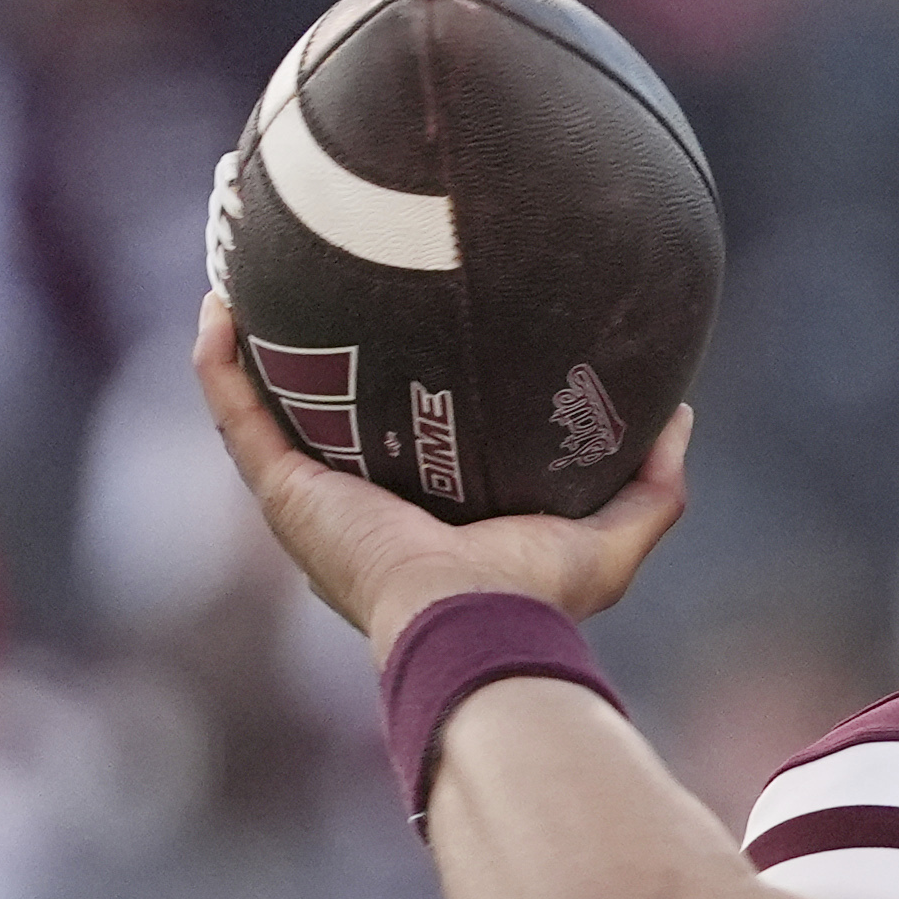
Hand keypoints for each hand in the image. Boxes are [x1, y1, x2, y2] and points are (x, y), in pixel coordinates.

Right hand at [194, 293, 692, 647]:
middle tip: (311, 286)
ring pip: (261, 410)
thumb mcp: (612, 538)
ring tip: (242, 275)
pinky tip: (219, 304)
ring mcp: (311, 501)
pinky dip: (219, 363)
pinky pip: (236, 415)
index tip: (402, 332)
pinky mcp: (284, 493)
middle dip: (305, 360)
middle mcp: (354, 510)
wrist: (474, 624)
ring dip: (244, 347)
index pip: (396, 445)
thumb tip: (680, 415)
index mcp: (417, 521)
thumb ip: (651, 485)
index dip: (390, 393)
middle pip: (319, 420)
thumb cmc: (536, 597)